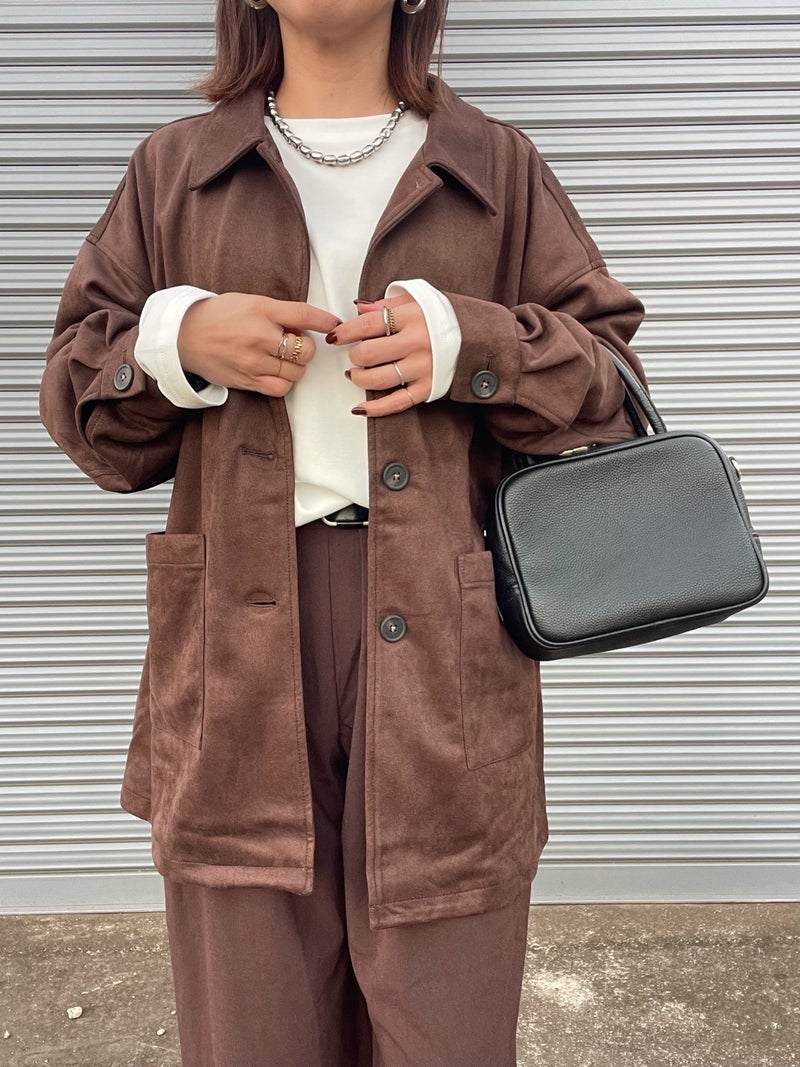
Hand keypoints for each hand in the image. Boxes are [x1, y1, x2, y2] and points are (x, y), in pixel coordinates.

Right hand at [177, 293, 341, 397]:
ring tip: (281, 357)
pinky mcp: (246, 381)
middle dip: (307, 347)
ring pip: (296, 372)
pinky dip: (284, 382)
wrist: (183, 335)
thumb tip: (305, 328)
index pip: (304, 315)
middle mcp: (258, 336)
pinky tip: (275, 372)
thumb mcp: (249, 302)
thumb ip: (278, 313)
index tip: (334, 325)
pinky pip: (280, 388)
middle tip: (294, 342)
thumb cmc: (218, 316)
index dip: (325, 321)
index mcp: (261, 310)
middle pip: (306, 350)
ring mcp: (253, 361)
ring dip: (296, 366)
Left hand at [330, 294, 432, 415]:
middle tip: (354, 356)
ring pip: (378, 379)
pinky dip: (376, 408)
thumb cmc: (442, 318)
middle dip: (354, 357)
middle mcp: (417, 343)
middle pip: (369, 354)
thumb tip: (358, 309)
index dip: (345, 332)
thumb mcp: (416, 301)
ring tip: (356, 375)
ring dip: (359, 379)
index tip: (335, 337)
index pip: (368, 324)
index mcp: (412, 317)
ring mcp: (422, 368)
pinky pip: (397, 402)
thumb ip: (386, 305)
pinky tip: (360, 408)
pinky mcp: (427, 388)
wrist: (476, 338)